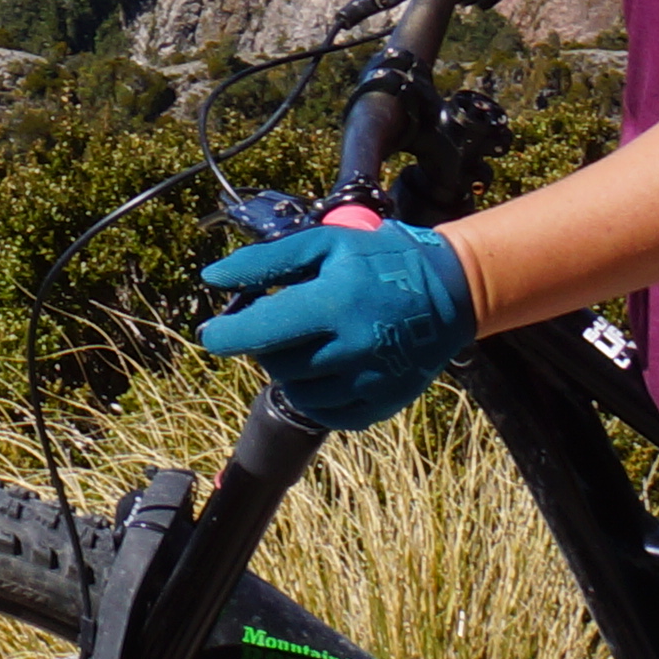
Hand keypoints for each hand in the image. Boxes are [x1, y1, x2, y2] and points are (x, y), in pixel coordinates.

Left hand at [198, 218, 477, 430]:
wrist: (448, 291)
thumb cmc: (377, 260)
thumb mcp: (323, 244)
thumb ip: (266, 261)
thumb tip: (212, 278)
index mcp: (335, 304)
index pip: (263, 331)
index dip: (228, 336)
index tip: (211, 334)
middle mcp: (353, 349)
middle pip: (277, 364)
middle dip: (265, 345)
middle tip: (279, 324)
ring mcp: (370, 382)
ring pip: (299, 392)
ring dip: (289, 369)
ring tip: (307, 342)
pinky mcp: (383, 404)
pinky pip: (328, 413)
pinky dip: (315, 393)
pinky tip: (326, 366)